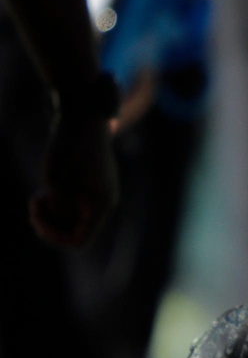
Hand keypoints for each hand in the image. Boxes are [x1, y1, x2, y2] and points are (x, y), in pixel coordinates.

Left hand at [30, 101, 118, 247]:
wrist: (84, 117)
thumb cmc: (70, 147)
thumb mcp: (56, 180)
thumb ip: (57, 208)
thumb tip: (60, 223)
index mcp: (100, 205)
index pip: (79, 240)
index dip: (54, 237)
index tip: (36, 217)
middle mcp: (103, 204)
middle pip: (75, 230)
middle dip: (50, 222)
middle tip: (33, 203)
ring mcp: (98, 195)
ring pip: (72, 218)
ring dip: (51, 213)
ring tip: (37, 196)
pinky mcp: (90, 187)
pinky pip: (73, 205)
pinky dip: (57, 202)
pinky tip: (44, 190)